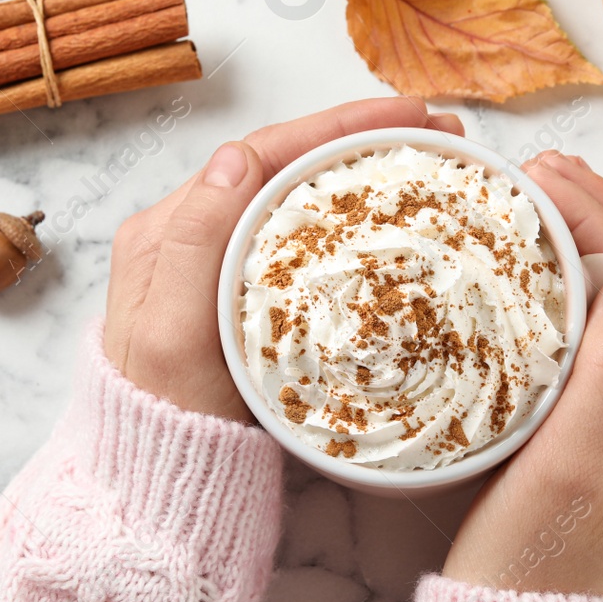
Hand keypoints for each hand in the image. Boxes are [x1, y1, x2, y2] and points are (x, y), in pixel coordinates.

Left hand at [104, 97, 463, 421]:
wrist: (160, 485)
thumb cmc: (163, 417)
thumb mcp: (171, 334)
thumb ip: (194, 244)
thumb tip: (237, 155)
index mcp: (167, 231)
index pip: (261, 154)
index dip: (336, 127)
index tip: (407, 116)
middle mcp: (192, 237)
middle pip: (285, 165)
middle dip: (362, 139)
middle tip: (442, 132)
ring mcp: (220, 268)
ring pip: (298, 198)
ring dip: (362, 173)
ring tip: (433, 161)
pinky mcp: (248, 301)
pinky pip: (304, 242)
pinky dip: (352, 222)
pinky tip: (395, 224)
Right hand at [442, 152, 602, 597]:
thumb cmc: (533, 572)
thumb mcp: (568, 476)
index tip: (553, 177)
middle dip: (602, 221)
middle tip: (540, 170)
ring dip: (584, 250)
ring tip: (534, 202)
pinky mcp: (587, 439)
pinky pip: (590, 345)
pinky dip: (563, 294)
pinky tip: (525, 277)